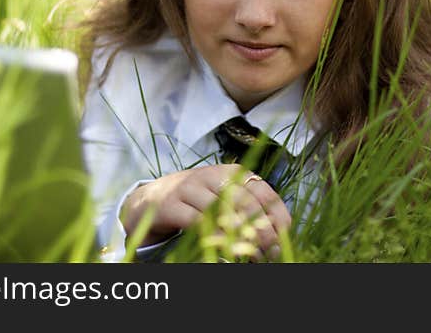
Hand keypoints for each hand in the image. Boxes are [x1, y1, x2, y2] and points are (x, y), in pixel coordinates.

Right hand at [121, 163, 290, 259]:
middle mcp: (212, 176)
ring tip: (249, 256)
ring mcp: (189, 188)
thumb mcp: (223, 201)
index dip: (277, 217)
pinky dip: (212, 238)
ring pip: (222, 211)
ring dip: (238, 237)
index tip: (282, 240)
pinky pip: (196, 222)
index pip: (264, 192)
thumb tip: (276, 234)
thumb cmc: (194, 203)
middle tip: (267, 253)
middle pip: (246, 201)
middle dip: (261, 230)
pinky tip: (222, 251)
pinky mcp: (170, 204)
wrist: (148, 201)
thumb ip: (246, 211)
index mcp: (232, 173)